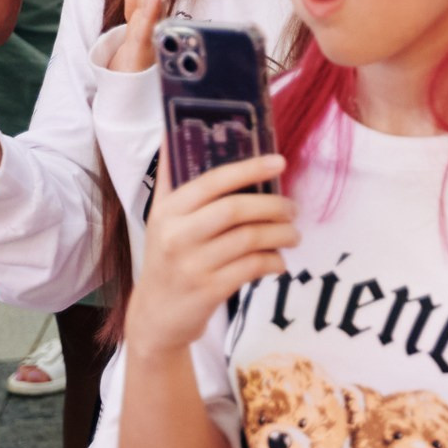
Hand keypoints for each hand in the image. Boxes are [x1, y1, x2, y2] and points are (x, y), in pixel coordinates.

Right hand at [125, 150, 296, 357]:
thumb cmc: (168, 258)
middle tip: (293, 208)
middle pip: (235, 210)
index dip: (249, 169)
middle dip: (273, 205)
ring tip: (292, 234)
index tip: (280, 161)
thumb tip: (172, 130)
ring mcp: (192, 265)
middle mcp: (176, 236)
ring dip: (281, 234)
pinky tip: (279, 261)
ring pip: (250, 239)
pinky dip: (274, 262)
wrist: (155, 317)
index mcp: (168, 211)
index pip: (212, 182)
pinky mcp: (208, 291)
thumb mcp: (163, 218)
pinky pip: (253, 267)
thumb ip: (174, 179)